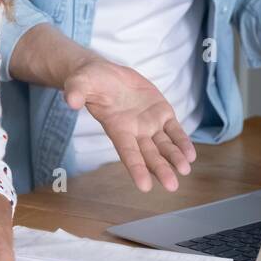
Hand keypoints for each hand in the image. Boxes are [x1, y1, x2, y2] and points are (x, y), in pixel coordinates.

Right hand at [62, 57, 195, 192]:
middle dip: (160, 169)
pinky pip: (174, 130)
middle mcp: (135, 131)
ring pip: (164, 145)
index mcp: (117, 128)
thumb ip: (76, 92)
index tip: (145, 186)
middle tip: (172, 185)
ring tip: (185, 170)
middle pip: (149, 154)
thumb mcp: (79, 83)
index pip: (127, 153)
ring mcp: (150, 123)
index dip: (136, 169)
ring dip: (175, 158)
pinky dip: (182, 141)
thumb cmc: (89, 81)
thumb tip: (70, 100)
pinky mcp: (161, 112)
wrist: (105, 74)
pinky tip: (190, 154)